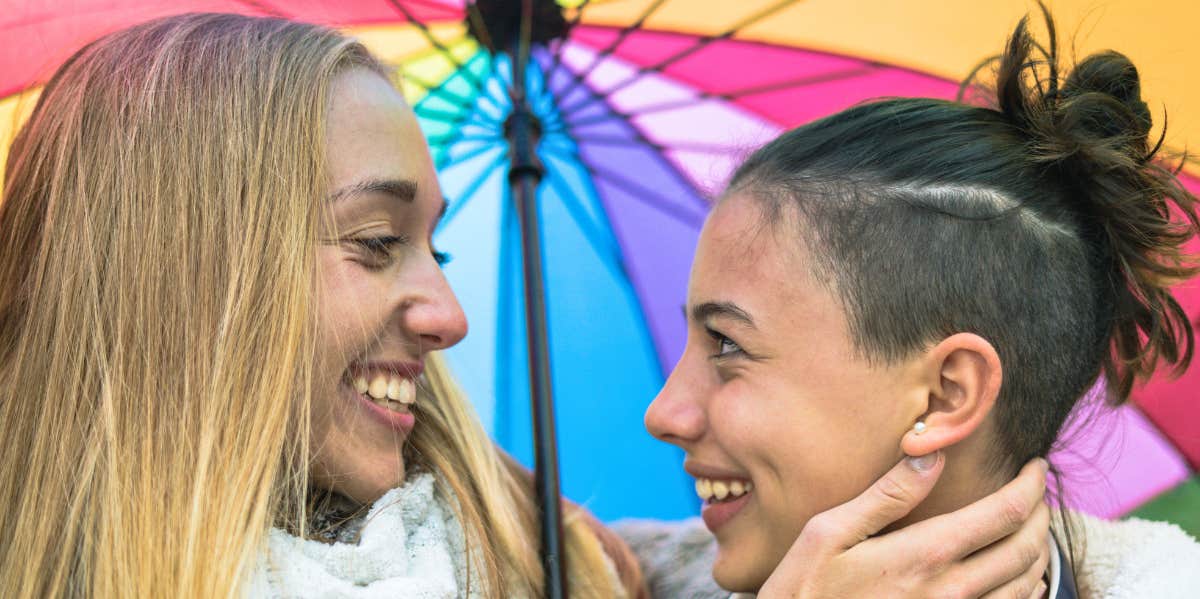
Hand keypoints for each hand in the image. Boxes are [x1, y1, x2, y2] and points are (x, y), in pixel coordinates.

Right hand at [757, 454, 1050, 598]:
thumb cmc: (804, 589)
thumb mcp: (828, 533)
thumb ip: (886, 496)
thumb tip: (932, 457)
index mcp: (925, 554)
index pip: (1004, 514)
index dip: (1031, 486)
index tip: (1035, 466)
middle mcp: (952, 590)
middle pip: (1026, 548)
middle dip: (1041, 513)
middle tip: (1038, 492)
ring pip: (1027, 585)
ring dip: (1038, 551)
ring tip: (1031, 526)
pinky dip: (1027, 590)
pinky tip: (1019, 577)